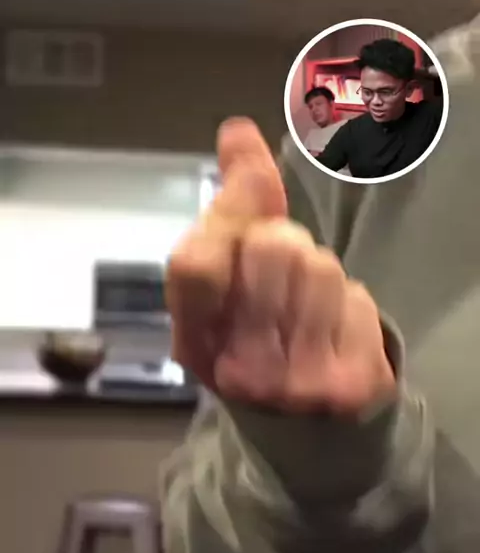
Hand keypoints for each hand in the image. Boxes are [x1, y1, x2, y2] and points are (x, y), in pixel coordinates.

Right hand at [167, 118, 394, 412]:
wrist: (301, 422)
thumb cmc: (256, 338)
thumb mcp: (229, 280)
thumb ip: (234, 204)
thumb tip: (237, 130)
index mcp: (194, 341)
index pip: (195, 262)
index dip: (227, 223)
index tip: (245, 231)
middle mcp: (236, 371)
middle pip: (273, 245)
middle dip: (287, 248)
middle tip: (282, 287)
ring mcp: (292, 386)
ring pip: (322, 269)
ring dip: (322, 278)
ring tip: (309, 315)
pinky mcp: (345, 388)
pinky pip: (358, 300)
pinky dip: (351, 307)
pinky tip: (335, 337)